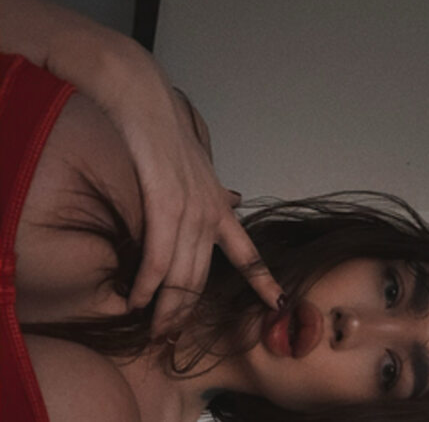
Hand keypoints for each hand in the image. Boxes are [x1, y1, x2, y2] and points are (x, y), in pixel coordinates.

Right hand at [98, 44, 286, 338]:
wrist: (148, 105)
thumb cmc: (170, 137)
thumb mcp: (201, 169)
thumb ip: (216, 193)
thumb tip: (237, 200)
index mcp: (220, 208)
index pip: (247, 254)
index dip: (264, 281)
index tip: (279, 305)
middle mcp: (210, 214)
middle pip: (203, 277)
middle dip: (187, 311)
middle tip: (172, 337)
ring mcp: (189, 211)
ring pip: (181, 275)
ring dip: (166, 307)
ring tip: (155, 330)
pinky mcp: (164, 206)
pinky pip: (157, 258)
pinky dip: (147, 284)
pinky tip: (136, 299)